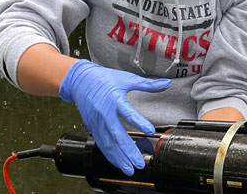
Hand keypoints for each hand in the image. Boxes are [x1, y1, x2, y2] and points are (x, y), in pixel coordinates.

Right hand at [59, 60, 170, 174]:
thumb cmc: (104, 79)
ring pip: (108, 144)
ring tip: (129, 169)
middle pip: (117, 135)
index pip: (128, 112)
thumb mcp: (127, 79)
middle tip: (139, 163)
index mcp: (115, 99)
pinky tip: (118, 162)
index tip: (150, 131)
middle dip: (129, 151)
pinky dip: (110, 155)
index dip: (139, 122)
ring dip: (119, 158)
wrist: (81, 80)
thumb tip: (166, 83)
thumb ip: (147, 85)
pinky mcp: (92, 128)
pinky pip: (101, 144)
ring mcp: (97, 122)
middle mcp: (105, 113)